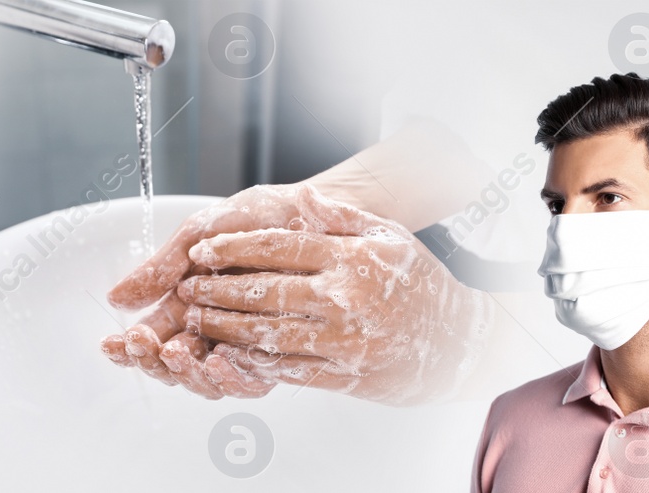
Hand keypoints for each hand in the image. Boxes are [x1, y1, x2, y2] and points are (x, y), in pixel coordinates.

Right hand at [101, 183, 386, 398]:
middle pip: (174, 366)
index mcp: (188, 304)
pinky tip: (216, 357)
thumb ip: (161, 268)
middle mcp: (214, 330)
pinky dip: (230, 376)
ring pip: (206, 381)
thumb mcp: (200, 234)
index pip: (152, 338)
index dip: (129, 347)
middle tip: (141, 343)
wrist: (318, 211)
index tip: (113, 342)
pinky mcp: (278, 355)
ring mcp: (244, 344)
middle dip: (151, 361)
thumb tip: (116, 299)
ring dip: (185, 372)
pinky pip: (250, 382)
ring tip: (173, 350)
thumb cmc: (260, 216)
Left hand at [182, 223, 490, 404]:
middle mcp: (346, 297)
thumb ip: (342, 218)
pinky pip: (286, 369)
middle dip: (215, 290)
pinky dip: (250, 362)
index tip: (202, 251)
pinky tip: (225, 352)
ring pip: (266, 333)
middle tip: (186, 288)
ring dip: (222, 327)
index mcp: (353, 257)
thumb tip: (301, 199)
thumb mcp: (390, 237)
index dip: (231, 249)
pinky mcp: (345, 376)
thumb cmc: (420, 286)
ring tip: (195, 319)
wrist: (461, 342)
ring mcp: (344, 340)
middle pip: (263, 291)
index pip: (277, 248)